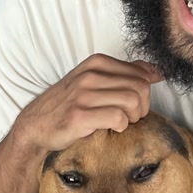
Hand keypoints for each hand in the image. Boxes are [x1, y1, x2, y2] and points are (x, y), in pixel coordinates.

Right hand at [11, 54, 162, 153]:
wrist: (36, 125)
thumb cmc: (68, 105)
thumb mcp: (93, 81)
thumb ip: (123, 74)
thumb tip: (156, 71)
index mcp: (96, 63)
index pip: (142, 74)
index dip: (145, 93)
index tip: (135, 105)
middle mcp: (90, 75)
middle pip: (141, 88)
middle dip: (142, 107)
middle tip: (130, 118)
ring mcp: (83, 95)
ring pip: (132, 102)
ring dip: (132, 118)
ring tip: (121, 123)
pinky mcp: (79, 116)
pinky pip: (118, 118)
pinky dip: (121, 126)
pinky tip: (111, 129)